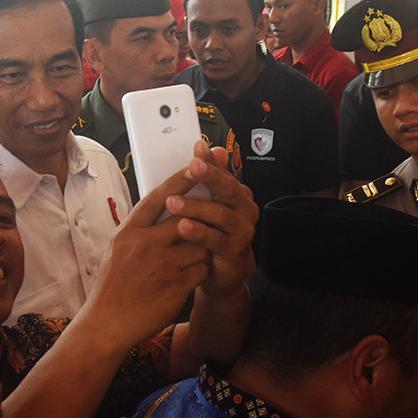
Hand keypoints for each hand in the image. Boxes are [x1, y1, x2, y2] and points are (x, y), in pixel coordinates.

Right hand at [80, 163, 213, 350]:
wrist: (108, 323)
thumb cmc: (113, 286)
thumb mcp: (118, 249)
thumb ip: (140, 229)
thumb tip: (162, 206)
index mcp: (129, 232)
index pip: (159, 197)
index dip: (181, 179)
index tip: (198, 165)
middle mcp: (145, 245)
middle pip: (186, 215)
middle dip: (202, 212)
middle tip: (214, 206)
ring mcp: (162, 265)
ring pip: (200, 242)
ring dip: (203, 246)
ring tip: (194, 254)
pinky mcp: (177, 285)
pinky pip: (202, 268)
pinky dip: (201, 270)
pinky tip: (191, 276)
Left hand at [164, 141, 256, 297]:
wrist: (223, 269)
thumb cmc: (214, 232)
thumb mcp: (208, 203)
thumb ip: (208, 178)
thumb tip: (209, 148)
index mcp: (236, 193)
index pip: (224, 172)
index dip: (211, 161)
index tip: (197, 149)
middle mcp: (243, 208)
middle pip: (227, 189)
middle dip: (209, 177)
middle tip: (192, 167)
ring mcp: (240, 229)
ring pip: (219, 214)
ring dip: (196, 207)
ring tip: (174, 203)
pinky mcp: (233, 250)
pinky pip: (215, 239)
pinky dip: (199, 232)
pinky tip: (183, 226)